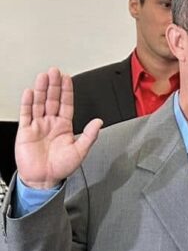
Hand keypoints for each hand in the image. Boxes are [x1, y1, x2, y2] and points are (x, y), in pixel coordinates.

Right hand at [16, 68, 101, 189]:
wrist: (44, 179)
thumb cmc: (61, 167)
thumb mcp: (80, 151)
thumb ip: (89, 136)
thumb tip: (99, 122)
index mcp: (64, 126)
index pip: (66, 104)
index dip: (67, 91)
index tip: (67, 78)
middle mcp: (51, 123)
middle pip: (52, 99)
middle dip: (54, 85)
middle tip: (55, 71)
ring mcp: (38, 126)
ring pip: (39, 103)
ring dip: (41, 89)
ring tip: (43, 77)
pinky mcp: (25, 131)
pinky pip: (26, 114)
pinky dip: (27, 103)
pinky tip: (30, 92)